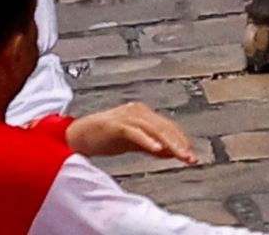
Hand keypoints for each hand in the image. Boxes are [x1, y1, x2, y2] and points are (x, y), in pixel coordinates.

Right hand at [66, 103, 199, 164]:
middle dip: (180, 144)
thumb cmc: (104, 137)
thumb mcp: (132, 142)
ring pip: (155, 129)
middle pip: (165, 127)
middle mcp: (139, 111)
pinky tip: (157, 149)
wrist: (76, 135)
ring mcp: (128, 116)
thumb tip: (171, 153)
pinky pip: (136, 133)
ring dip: (170, 143)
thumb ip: (151, 145)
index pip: (169, 127)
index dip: (181, 141)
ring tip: (180, 155)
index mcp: (144, 114)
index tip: (191, 155)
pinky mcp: (116, 124)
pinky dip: (148, 141)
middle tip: (190, 158)